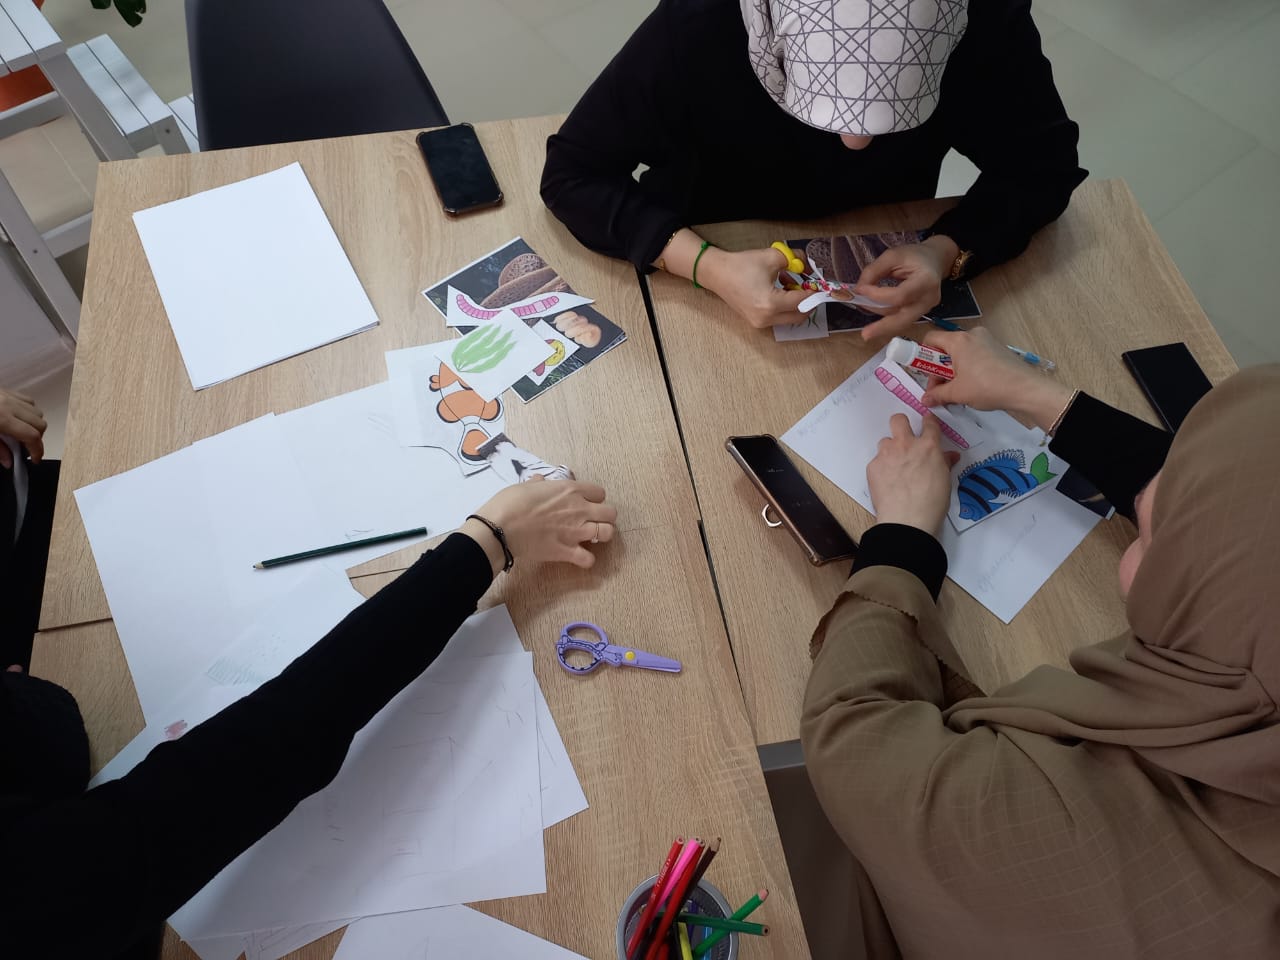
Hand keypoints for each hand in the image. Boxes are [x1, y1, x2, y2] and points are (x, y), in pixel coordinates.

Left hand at [0, 388, 46, 467]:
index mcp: (2, 419)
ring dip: (34, 423)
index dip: (37, 450)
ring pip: (37, 411)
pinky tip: (18, 417)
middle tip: (25, 446)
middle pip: (40, 424)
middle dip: (37, 438)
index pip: (32, 436)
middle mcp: (9, 406)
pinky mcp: (6, 390)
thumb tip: (10, 461)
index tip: (35, 459)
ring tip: (21, 431)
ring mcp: (8, 396)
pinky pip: (28, 400)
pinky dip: (28, 411)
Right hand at [466, 476, 616, 572]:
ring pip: (607, 533)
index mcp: (570, 490)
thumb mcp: (525, 486)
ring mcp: (576, 531)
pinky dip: (587, 560)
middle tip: (593, 521)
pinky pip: (589, 559)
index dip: (594, 498)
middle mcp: (579, 509)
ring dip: (602, 535)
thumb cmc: (511, 503)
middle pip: (610, 513)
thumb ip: (538, 484)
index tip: (585, 503)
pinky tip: (579, 557)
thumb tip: (540, 481)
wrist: (500, 527)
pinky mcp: (567, 551)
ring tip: (591, 538)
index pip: (599, 492)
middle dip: (605, 517)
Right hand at [697, 246, 811, 328]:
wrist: (717, 273)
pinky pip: (778, 318)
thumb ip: (795, 259)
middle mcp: (766, 318)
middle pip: (799, 316)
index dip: (814, 293)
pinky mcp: (756, 323)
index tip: (821, 285)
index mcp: (770, 303)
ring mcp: (760, 323)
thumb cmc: (741, 265)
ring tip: (791, 286)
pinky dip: (785, 308)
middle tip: (810, 287)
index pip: (802, 301)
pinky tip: (780, 292)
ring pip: (789, 318)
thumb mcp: (772, 257)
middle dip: (808, 302)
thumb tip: (807, 262)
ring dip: (796, 305)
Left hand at [853, 240, 949, 340]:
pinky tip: (877, 326)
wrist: (935, 260)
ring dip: (882, 325)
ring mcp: (927, 308)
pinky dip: (889, 322)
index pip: (900, 295)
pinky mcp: (922, 312)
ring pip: (902, 322)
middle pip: (904, 318)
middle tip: (865, 335)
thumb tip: (858, 290)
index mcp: (925, 280)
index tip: (860, 290)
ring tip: (867, 328)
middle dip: (883, 327)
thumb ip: (873, 271)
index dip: (878, 295)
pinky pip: (903, 320)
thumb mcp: (892, 256)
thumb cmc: (914, 255)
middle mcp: (928, 298)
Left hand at [867, 413, 958, 535]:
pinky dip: (882, 468)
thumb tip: (950, 456)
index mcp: (928, 446)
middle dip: (901, 424)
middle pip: (898, 420)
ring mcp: (887, 454)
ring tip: (895, 467)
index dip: (928, 421)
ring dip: (890, 450)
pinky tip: (887, 482)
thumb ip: (944, 463)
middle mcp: (906, 445)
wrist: (907, 519)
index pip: (928, 423)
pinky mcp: (873, 466)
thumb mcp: (945, 480)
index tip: (927, 423)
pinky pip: (877, 461)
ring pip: (885, 441)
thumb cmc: (931, 503)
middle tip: (905, 439)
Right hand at [920, 327, 1072, 431]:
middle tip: (942, 388)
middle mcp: (972, 334)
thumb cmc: (987, 387)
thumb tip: (925, 399)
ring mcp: (987, 339)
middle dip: (940, 368)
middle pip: (946, 347)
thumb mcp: (957, 393)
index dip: (923, 356)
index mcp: (958, 340)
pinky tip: (976, 385)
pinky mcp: (998, 348)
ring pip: (962, 352)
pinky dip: (970, 367)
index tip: (927, 374)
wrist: (1025, 389)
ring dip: (955, 369)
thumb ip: (937, 395)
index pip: (930, 339)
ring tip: (960, 389)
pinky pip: (976, 354)